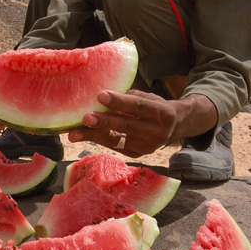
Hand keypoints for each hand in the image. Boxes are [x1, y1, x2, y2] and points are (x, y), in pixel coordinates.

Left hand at [68, 89, 217, 157]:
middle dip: (103, 122)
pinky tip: (84, 135)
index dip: (118, 101)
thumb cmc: (156, 107)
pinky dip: (99, 139)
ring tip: (74, 134)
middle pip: (126, 126)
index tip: (100, 95)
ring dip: (93, 136)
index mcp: (162, 113)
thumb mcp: (149, 98)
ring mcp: (147, 146)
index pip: (137, 106)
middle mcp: (156, 132)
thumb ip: (130, 98)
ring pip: (116, 140)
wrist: (176, 126)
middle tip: (85, 117)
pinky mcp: (137, 154)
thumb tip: (102, 97)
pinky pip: (114, 146)